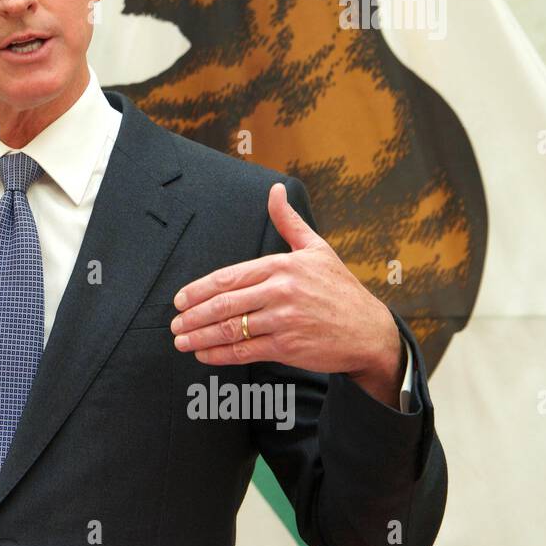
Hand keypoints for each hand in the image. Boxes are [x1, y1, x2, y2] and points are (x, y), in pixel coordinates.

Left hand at [169, 182, 401, 393]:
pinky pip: (245, 350)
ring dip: (200, 336)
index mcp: (281, 266)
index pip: (229, 277)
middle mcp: (280, 292)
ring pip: (231, 329)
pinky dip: (219, 354)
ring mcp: (283, 320)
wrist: (370, 330)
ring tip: (181, 340)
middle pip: (224, 304)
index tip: (179, 299)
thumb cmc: (340, 289)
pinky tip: (204, 355)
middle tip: (175, 322)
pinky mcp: (288, 346)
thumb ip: (289, 221)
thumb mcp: (316, 249)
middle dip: (193, 315)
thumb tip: (275, 190)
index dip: (199, 290)